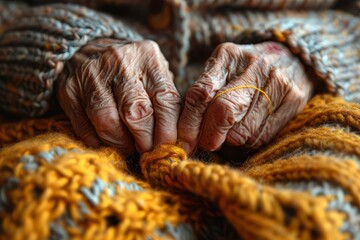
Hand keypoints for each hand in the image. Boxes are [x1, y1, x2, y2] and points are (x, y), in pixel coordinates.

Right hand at [56, 39, 180, 155]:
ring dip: (120, 143)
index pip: (164, 99)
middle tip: (148, 152)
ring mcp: (90, 74)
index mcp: (147, 56)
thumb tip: (175, 141)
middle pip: (135, 111)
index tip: (168, 147)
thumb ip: (165, 100)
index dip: (167, 130)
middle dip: (144, 140)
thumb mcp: (153, 72)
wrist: (88, 48)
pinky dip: (98, 141)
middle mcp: (119, 62)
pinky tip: (107, 142)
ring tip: (128, 147)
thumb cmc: (130, 68)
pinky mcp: (69, 89)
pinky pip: (84, 127)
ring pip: (107, 121)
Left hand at [178, 42, 314, 153]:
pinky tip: (250, 129)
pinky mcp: (294, 100)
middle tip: (207, 144)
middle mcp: (254, 66)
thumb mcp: (222, 71)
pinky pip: (262, 136)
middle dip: (210, 135)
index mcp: (228, 56)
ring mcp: (277, 82)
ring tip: (232, 130)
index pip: (202, 93)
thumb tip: (187, 138)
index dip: (190, 123)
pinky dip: (249, 141)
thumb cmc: (245, 71)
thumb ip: (204, 96)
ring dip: (231, 140)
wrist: (293, 59)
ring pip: (243, 131)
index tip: (184, 142)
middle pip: (224, 111)